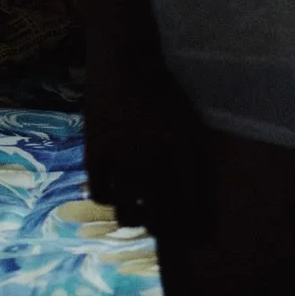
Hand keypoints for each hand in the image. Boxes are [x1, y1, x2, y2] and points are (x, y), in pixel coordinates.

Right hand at [84, 31, 195, 230]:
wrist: (126, 62)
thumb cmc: (164, 92)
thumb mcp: (190, 125)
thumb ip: (194, 161)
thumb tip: (197, 196)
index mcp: (185, 159)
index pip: (192, 211)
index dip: (194, 228)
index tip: (194, 232)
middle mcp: (156, 167)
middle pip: (161, 221)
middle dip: (164, 229)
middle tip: (163, 222)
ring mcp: (125, 164)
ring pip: (129, 215)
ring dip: (136, 218)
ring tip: (139, 211)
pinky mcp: (97, 156)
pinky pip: (102, 195)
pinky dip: (109, 198)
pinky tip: (116, 190)